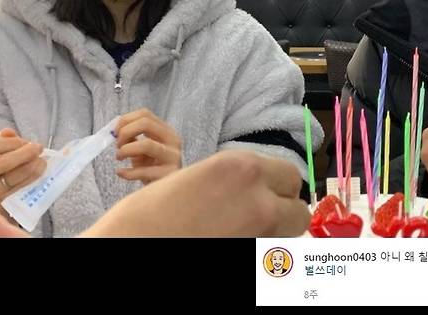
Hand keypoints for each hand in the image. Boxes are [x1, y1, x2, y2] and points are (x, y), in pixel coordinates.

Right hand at [0, 128, 45, 202]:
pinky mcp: (1, 202)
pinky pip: (20, 189)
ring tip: (41, 159)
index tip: (25, 141)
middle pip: (2, 163)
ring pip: (12, 178)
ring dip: (31, 166)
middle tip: (38, 148)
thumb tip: (10, 134)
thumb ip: (3, 138)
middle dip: (24, 154)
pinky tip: (39, 169)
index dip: (10, 142)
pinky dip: (32, 178)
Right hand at [81, 150, 310, 236]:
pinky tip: (234, 244)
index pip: (290, 175)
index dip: (279, 188)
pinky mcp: (251, 260)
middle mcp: (259, 198)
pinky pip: (270, 257)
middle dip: (285, 213)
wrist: (127, 245)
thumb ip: (237, 180)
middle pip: (299, 209)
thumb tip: (261, 191)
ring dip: (277, 235)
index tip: (268, 195)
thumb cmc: (150, 212)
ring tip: (243, 232)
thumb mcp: (200, 177)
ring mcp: (257, 234)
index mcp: (243, 167)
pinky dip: (261, 255)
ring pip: (289, 237)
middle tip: (260, 218)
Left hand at [115, 108, 181, 183]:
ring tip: (119, 157)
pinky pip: (143, 171)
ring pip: (146, 144)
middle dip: (125, 132)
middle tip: (117, 145)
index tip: (115, 131)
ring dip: (126, 150)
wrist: (167, 191)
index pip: (145, 114)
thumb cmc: (152, 168)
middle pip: (146, 123)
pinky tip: (121, 173)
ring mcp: (173, 156)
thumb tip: (116, 130)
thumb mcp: (143, 150)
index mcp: (166, 131)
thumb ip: (133, 138)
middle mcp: (173, 140)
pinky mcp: (169, 174)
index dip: (126, 119)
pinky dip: (128, 172)